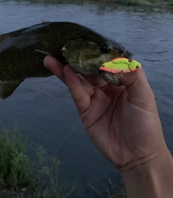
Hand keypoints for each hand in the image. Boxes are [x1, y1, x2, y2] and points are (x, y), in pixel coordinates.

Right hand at [44, 56, 167, 170]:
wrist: (137, 155)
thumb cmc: (145, 124)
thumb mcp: (143, 96)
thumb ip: (131, 74)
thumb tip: (114, 58)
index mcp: (122, 82)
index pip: (106, 63)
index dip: (95, 53)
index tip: (84, 41)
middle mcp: (107, 88)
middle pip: (89, 70)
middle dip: (77, 59)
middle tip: (62, 46)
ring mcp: (95, 100)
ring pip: (79, 81)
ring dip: (66, 69)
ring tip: (52, 57)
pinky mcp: (85, 112)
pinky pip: (78, 94)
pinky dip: (71, 83)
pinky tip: (65, 72)